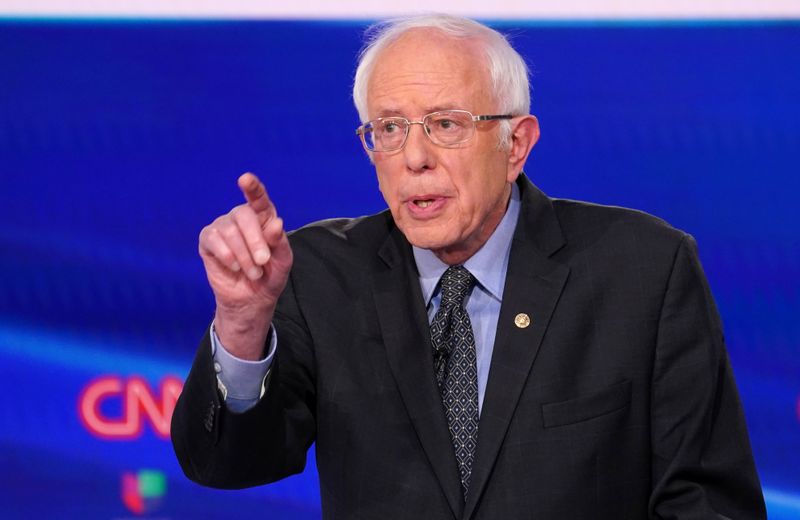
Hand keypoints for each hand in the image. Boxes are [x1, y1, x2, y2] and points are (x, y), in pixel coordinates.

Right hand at [198, 173, 292, 359]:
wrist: (252, 300)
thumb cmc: (270, 276)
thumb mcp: (283, 261)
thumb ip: (280, 242)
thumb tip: (275, 222)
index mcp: (263, 218)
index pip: (258, 199)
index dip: (253, 188)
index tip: (245, 179)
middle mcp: (241, 218)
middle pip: (244, 215)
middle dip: (255, 240)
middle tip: (263, 261)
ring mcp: (223, 227)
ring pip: (230, 231)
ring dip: (244, 256)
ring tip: (252, 272)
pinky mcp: (208, 240)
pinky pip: (214, 240)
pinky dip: (227, 256)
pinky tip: (234, 267)